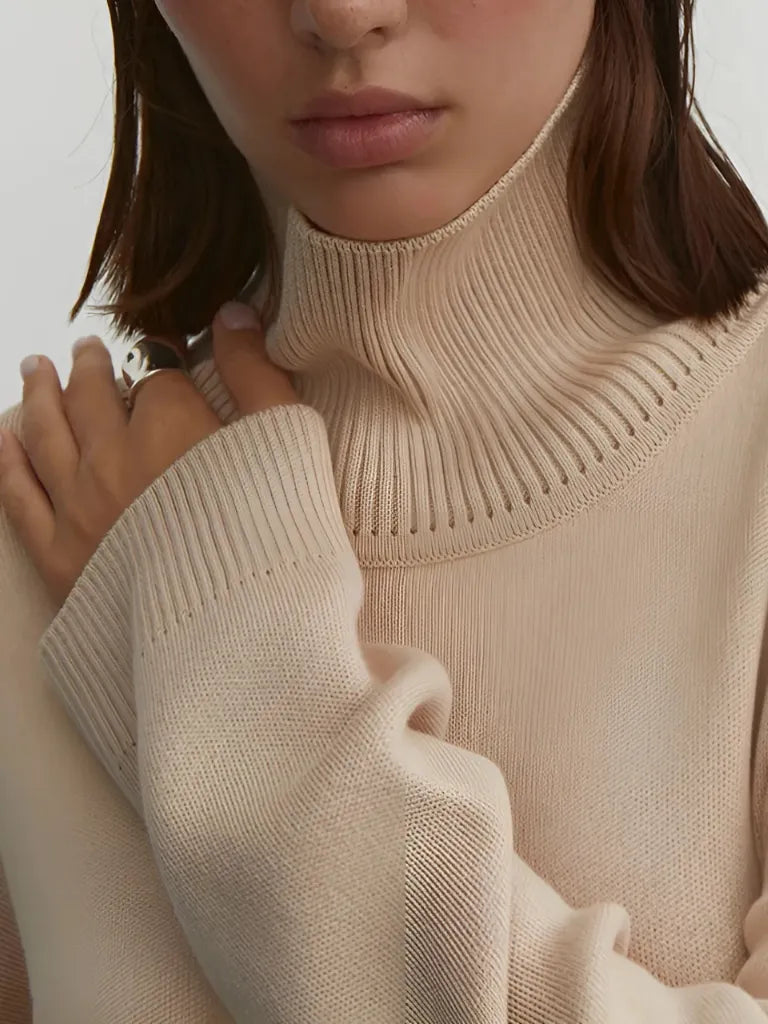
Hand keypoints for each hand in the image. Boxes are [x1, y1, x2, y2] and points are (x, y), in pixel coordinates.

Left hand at [0, 302, 298, 607]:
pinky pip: (18, 496)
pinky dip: (7, 459)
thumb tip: (233, 313)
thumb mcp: (289, 446)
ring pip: (46, 432)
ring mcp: (79, 507)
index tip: (159, 352)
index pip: (157, 375)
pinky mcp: (60, 558)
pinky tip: (3, 436)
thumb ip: (259, 374)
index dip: (160, 358)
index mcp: (170, 428)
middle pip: (92, 395)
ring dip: (39, 393)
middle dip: (89, 366)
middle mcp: (113, 458)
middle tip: (85, 348)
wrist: (241, 638)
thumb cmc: (277, 543)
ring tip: (35, 368)